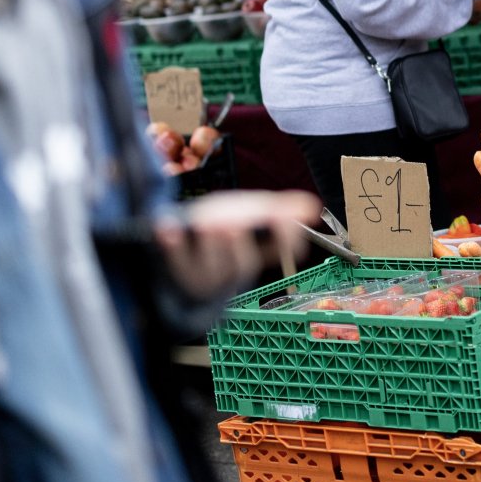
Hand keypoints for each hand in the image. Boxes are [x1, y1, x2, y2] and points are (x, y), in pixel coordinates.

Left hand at [157, 190, 320, 300]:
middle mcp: (227, 273)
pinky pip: (174, 260)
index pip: (268, 254)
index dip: (279, 241)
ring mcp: (201, 274)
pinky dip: (171, 245)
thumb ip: (279, 213)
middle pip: (238, 264)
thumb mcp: (249, 224)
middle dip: (237, 244)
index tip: (283, 224)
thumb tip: (313, 207)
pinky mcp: (175, 269)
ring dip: (208, 245)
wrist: (186, 269)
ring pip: (209, 266)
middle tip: (232, 224)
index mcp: (247, 261)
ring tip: (207, 222)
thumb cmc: (223, 243)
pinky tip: (166, 227)